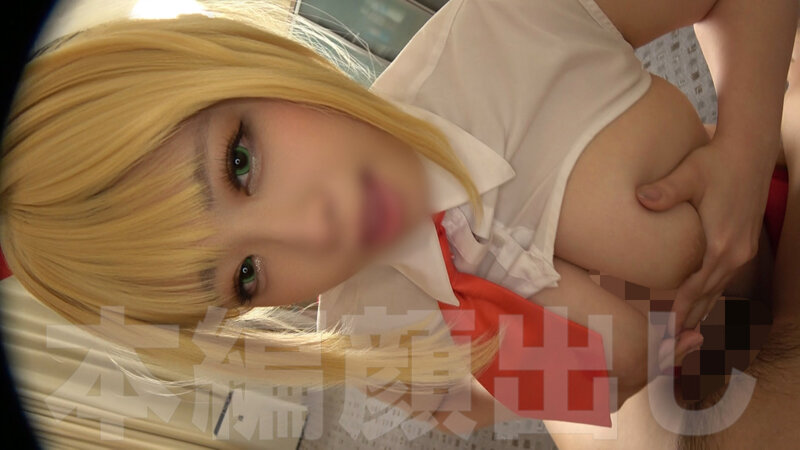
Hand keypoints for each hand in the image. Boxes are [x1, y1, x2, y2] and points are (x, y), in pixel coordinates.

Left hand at [636, 136, 774, 336]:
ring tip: (686, 329)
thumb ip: (664, 190)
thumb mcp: (690, 174)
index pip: (696, 288)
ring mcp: (743, 249)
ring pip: (719, 287)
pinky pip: (725, 275)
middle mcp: (735, 253)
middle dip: (691, 318)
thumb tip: (639, 198)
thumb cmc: (716, 161)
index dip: (681, 310)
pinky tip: (702, 298)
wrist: (751, 149)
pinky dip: (712, 290)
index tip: (668, 331)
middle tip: (672, 342)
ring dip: (703, 307)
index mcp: (721, 244)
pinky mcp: (744, 241)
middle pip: (710, 295)